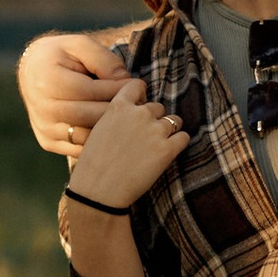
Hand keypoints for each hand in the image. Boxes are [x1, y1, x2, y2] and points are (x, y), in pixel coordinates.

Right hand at [20, 27, 131, 158]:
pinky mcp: (46, 141)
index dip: (117, 90)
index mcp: (48, 80)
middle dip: (119, 111)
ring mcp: (43, 127)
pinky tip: (114, 130)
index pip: (90, 91)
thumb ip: (104, 60)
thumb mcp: (80, 45)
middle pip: (89, 116)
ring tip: (130, 119)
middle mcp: (42, 107)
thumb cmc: (61, 55)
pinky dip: (99, 142)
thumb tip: (125, 82)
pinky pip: (79, 149)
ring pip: (86, 136)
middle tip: (140, 106)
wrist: (32, 71)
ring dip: (112, 130)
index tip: (138, 87)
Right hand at [63, 74, 189, 208]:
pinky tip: (168, 152)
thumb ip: (115, 118)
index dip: (141, 96)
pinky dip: (179, 143)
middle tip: (146, 136)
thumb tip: (131, 118)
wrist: (99, 190)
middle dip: (154, 119)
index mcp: (118, 107)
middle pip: (157, 106)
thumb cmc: (93, 165)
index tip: (140, 106)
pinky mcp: (167, 149)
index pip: (137, 85)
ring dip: (169, 130)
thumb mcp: (98, 130)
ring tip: (158, 145)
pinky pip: (183, 137)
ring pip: (174, 120)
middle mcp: (139, 114)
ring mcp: (155, 131)